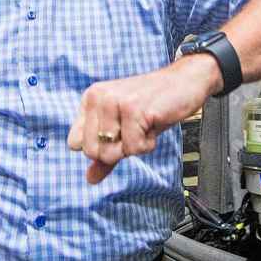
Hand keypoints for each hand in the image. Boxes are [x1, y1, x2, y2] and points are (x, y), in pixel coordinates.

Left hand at [68, 54, 221, 183]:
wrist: (185, 81)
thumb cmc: (154, 104)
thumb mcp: (125, 128)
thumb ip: (105, 153)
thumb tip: (90, 179)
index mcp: (91, 99)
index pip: (75, 143)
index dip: (100, 147)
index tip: (120, 132)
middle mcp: (99, 97)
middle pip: (92, 152)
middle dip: (118, 150)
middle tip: (135, 129)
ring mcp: (115, 102)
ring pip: (111, 153)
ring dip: (134, 146)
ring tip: (145, 125)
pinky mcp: (134, 109)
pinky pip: (134, 149)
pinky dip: (148, 144)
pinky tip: (154, 123)